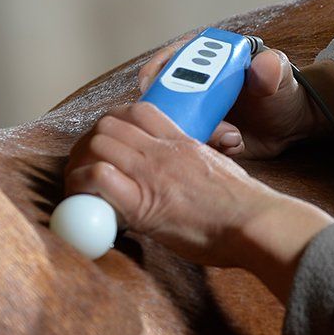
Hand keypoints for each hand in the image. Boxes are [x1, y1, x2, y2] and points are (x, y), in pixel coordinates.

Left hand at [64, 100, 293, 267]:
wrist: (254, 223)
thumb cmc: (244, 206)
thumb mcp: (219, 169)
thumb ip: (197, 165)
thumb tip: (187, 179)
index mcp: (183, 142)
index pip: (140, 111)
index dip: (118, 121)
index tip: (113, 140)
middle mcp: (163, 152)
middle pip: (109, 124)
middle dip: (90, 142)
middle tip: (87, 164)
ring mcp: (151, 173)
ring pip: (98, 144)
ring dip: (81, 163)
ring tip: (79, 184)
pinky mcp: (141, 203)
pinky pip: (97, 178)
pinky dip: (82, 186)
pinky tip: (83, 200)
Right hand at [137, 35, 317, 159]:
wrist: (291, 125)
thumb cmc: (283, 91)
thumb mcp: (281, 75)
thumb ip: (272, 68)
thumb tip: (263, 64)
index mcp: (208, 58)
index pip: (171, 57)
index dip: (156, 69)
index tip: (151, 82)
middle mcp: (195, 85)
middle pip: (164, 95)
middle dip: (174, 110)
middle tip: (190, 121)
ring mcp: (196, 112)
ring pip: (176, 123)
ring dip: (198, 132)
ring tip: (232, 136)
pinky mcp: (203, 135)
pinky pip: (192, 143)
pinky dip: (210, 147)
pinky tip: (235, 145)